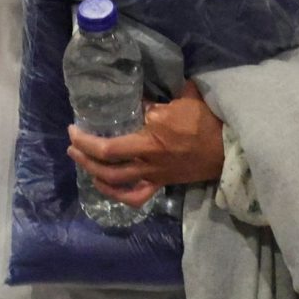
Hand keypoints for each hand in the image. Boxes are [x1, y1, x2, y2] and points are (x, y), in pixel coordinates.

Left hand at [68, 81, 223, 207]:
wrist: (226, 149)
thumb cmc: (203, 122)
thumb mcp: (179, 102)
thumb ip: (153, 103)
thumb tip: (135, 101)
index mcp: (148, 142)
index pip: (107, 147)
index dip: (85, 140)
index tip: (73, 129)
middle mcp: (146, 162)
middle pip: (105, 167)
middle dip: (83, 156)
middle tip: (72, 144)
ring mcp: (152, 176)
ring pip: (115, 183)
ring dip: (93, 174)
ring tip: (82, 162)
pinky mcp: (160, 184)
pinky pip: (135, 197)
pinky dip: (117, 194)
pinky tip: (106, 186)